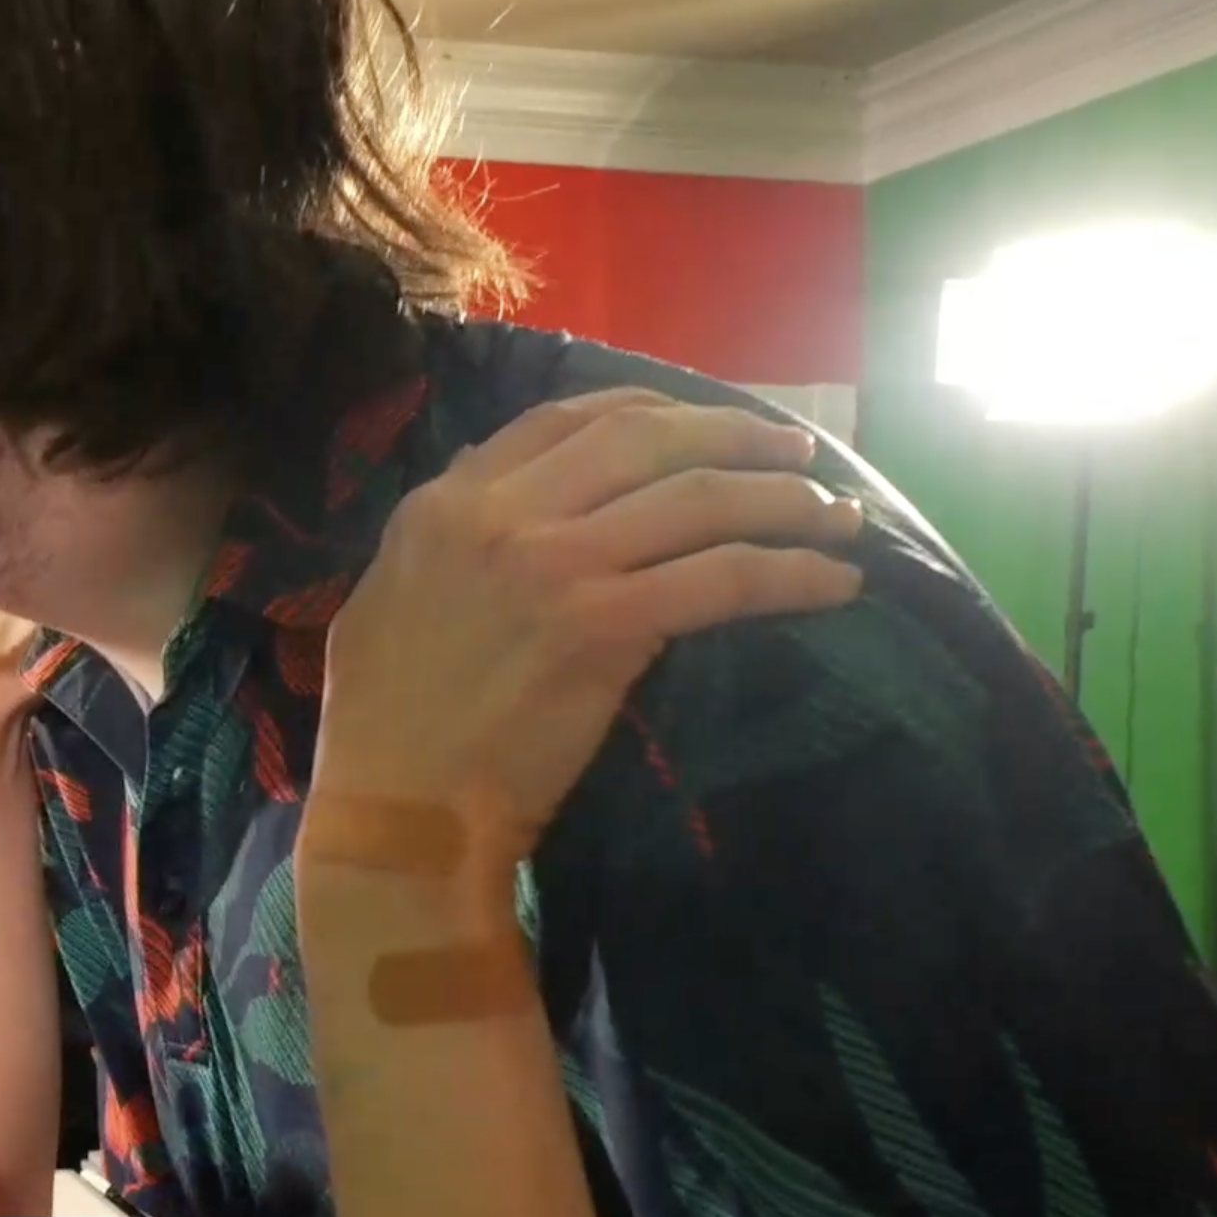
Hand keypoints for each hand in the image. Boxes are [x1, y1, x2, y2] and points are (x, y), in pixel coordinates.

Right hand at [310, 388, 863, 846]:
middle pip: (645, 438)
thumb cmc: (380, 722)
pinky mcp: (603, 628)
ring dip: (783, 500)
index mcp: (446, 503)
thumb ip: (442, 534)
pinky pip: (721, 580)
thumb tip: (488, 481)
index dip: (652, 406)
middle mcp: (502, 515)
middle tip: (798, 456)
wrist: (398, 809)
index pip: (565, 418)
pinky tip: (835, 584)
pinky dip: (790, 575)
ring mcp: (556, 566)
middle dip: (736, 436)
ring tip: (836, 514)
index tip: (704, 422)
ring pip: (698, 500)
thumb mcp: (385, 595)